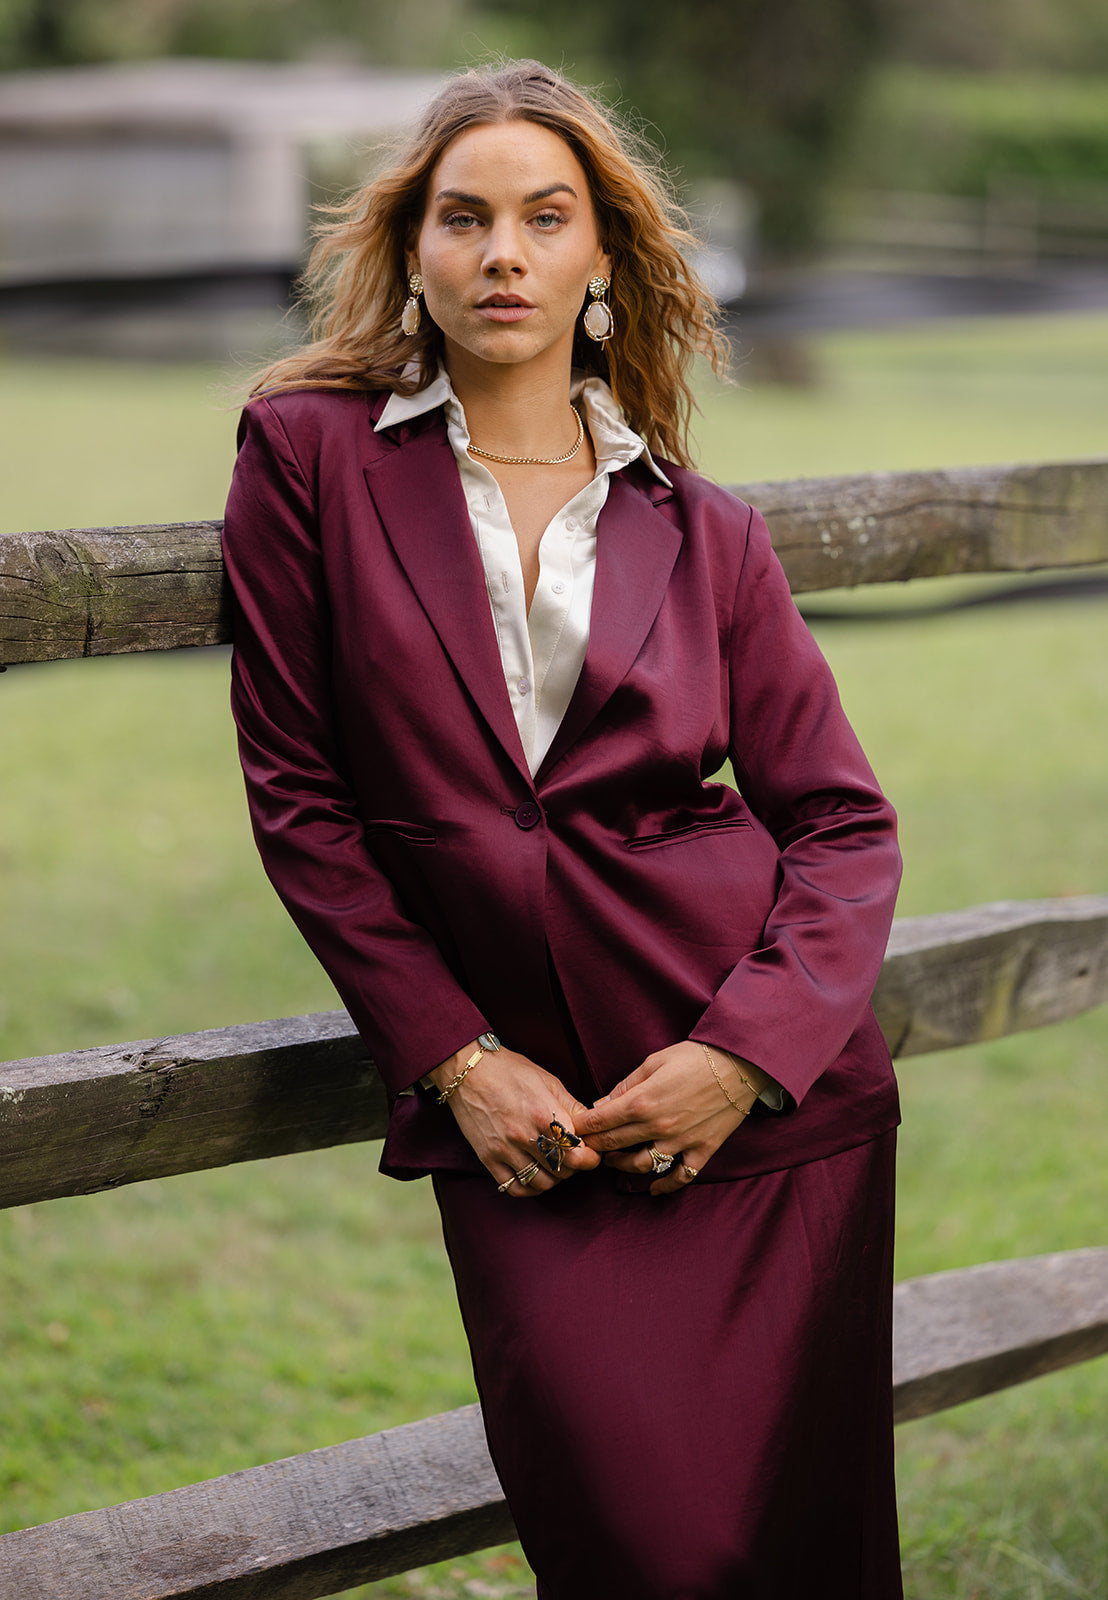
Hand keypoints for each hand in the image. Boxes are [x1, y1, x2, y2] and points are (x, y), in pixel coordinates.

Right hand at [430, 1040, 600, 1197]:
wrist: (469, 1071)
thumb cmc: (511, 1071)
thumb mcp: (548, 1082)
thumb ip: (572, 1107)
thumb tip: (592, 1127)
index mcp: (544, 1114)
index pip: (578, 1155)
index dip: (590, 1158)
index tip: (590, 1153)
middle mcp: (525, 1136)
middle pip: (562, 1171)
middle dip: (573, 1166)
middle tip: (571, 1155)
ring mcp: (504, 1149)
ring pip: (541, 1183)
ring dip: (553, 1178)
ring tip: (553, 1163)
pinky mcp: (488, 1158)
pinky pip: (514, 1187)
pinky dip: (529, 1187)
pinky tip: (533, 1174)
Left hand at [573, 1041, 766, 1194]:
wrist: (738, 1065)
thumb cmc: (694, 1058)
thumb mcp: (653, 1062)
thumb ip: (625, 1086)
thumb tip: (601, 1104)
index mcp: (642, 1101)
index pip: (599, 1122)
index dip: (582, 1128)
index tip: (574, 1130)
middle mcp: (658, 1126)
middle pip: (614, 1145)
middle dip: (595, 1146)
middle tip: (586, 1146)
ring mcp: (681, 1142)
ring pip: (641, 1166)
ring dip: (622, 1166)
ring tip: (614, 1160)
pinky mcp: (702, 1150)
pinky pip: (681, 1177)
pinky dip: (665, 1186)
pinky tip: (652, 1189)